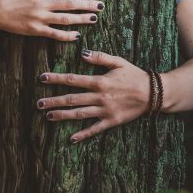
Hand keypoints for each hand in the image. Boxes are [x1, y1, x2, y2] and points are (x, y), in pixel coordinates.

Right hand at [0, 0, 103, 40]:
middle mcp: (43, 4)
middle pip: (70, 4)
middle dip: (87, 4)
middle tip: (101, 5)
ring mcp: (40, 18)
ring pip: (65, 19)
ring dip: (81, 19)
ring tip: (94, 19)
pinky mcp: (35, 30)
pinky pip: (54, 34)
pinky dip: (66, 36)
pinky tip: (76, 36)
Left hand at [36, 49, 150, 142]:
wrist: (153, 93)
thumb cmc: (135, 75)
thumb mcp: (119, 62)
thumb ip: (100, 57)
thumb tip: (82, 53)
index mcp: (100, 81)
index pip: (73, 80)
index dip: (57, 78)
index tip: (42, 78)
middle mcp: (100, 97)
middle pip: (72, 99)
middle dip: (54, 101)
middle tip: (38, 103)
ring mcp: (105, 111)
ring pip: (79, 114)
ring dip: (63, 115)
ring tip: (48, 116)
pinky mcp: (111, 121)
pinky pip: (95, 129)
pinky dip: (83, 134)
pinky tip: (71, 139)